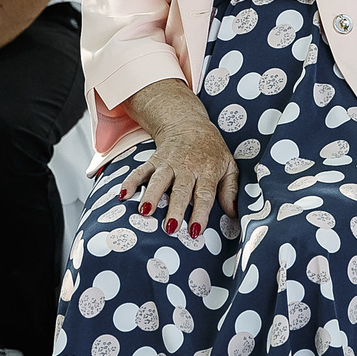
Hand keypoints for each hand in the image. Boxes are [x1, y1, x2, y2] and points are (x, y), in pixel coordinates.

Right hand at [122, 112, 239, 230]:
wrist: (190, 124)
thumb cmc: (211, 151)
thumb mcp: (228, 166)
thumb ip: (230, 190)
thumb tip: (233, 213)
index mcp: (207, 170)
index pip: (204, 194)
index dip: (200, 213)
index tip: (195, 231)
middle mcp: (186, 167)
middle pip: (180, 189)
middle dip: (175, 208)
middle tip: (170, 228)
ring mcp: (168, 163)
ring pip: (159, 180)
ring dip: (151, 196)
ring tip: (145, 212)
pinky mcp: (154, 160)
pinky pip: (140, 171)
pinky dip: (131, 182)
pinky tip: (123, 195)